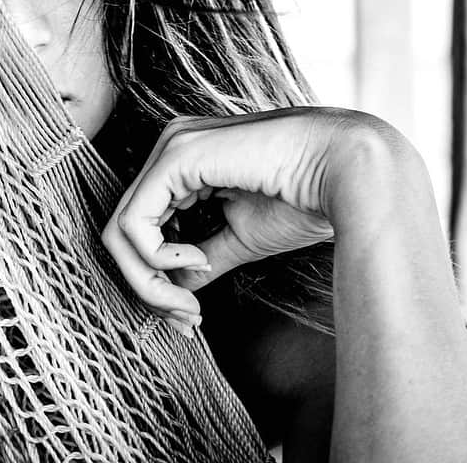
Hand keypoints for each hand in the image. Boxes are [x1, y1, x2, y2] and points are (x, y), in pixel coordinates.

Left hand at [101, 107, 388, 335]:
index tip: (188, 315)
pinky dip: (157, 257)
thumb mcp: (239, 237)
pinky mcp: (177, 155)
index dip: (156, 280)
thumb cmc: (300, 199)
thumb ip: (202, 257)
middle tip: (185, 318)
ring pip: (121, 229)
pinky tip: (198, 259)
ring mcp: (171, 148)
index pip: (145, 226)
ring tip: (189, 303)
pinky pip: (135, 221)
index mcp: (186, 164)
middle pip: (125, 231)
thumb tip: (174, 288)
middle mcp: (172, 149)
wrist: (344, 171)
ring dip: (150, 280)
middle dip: (148, 286)